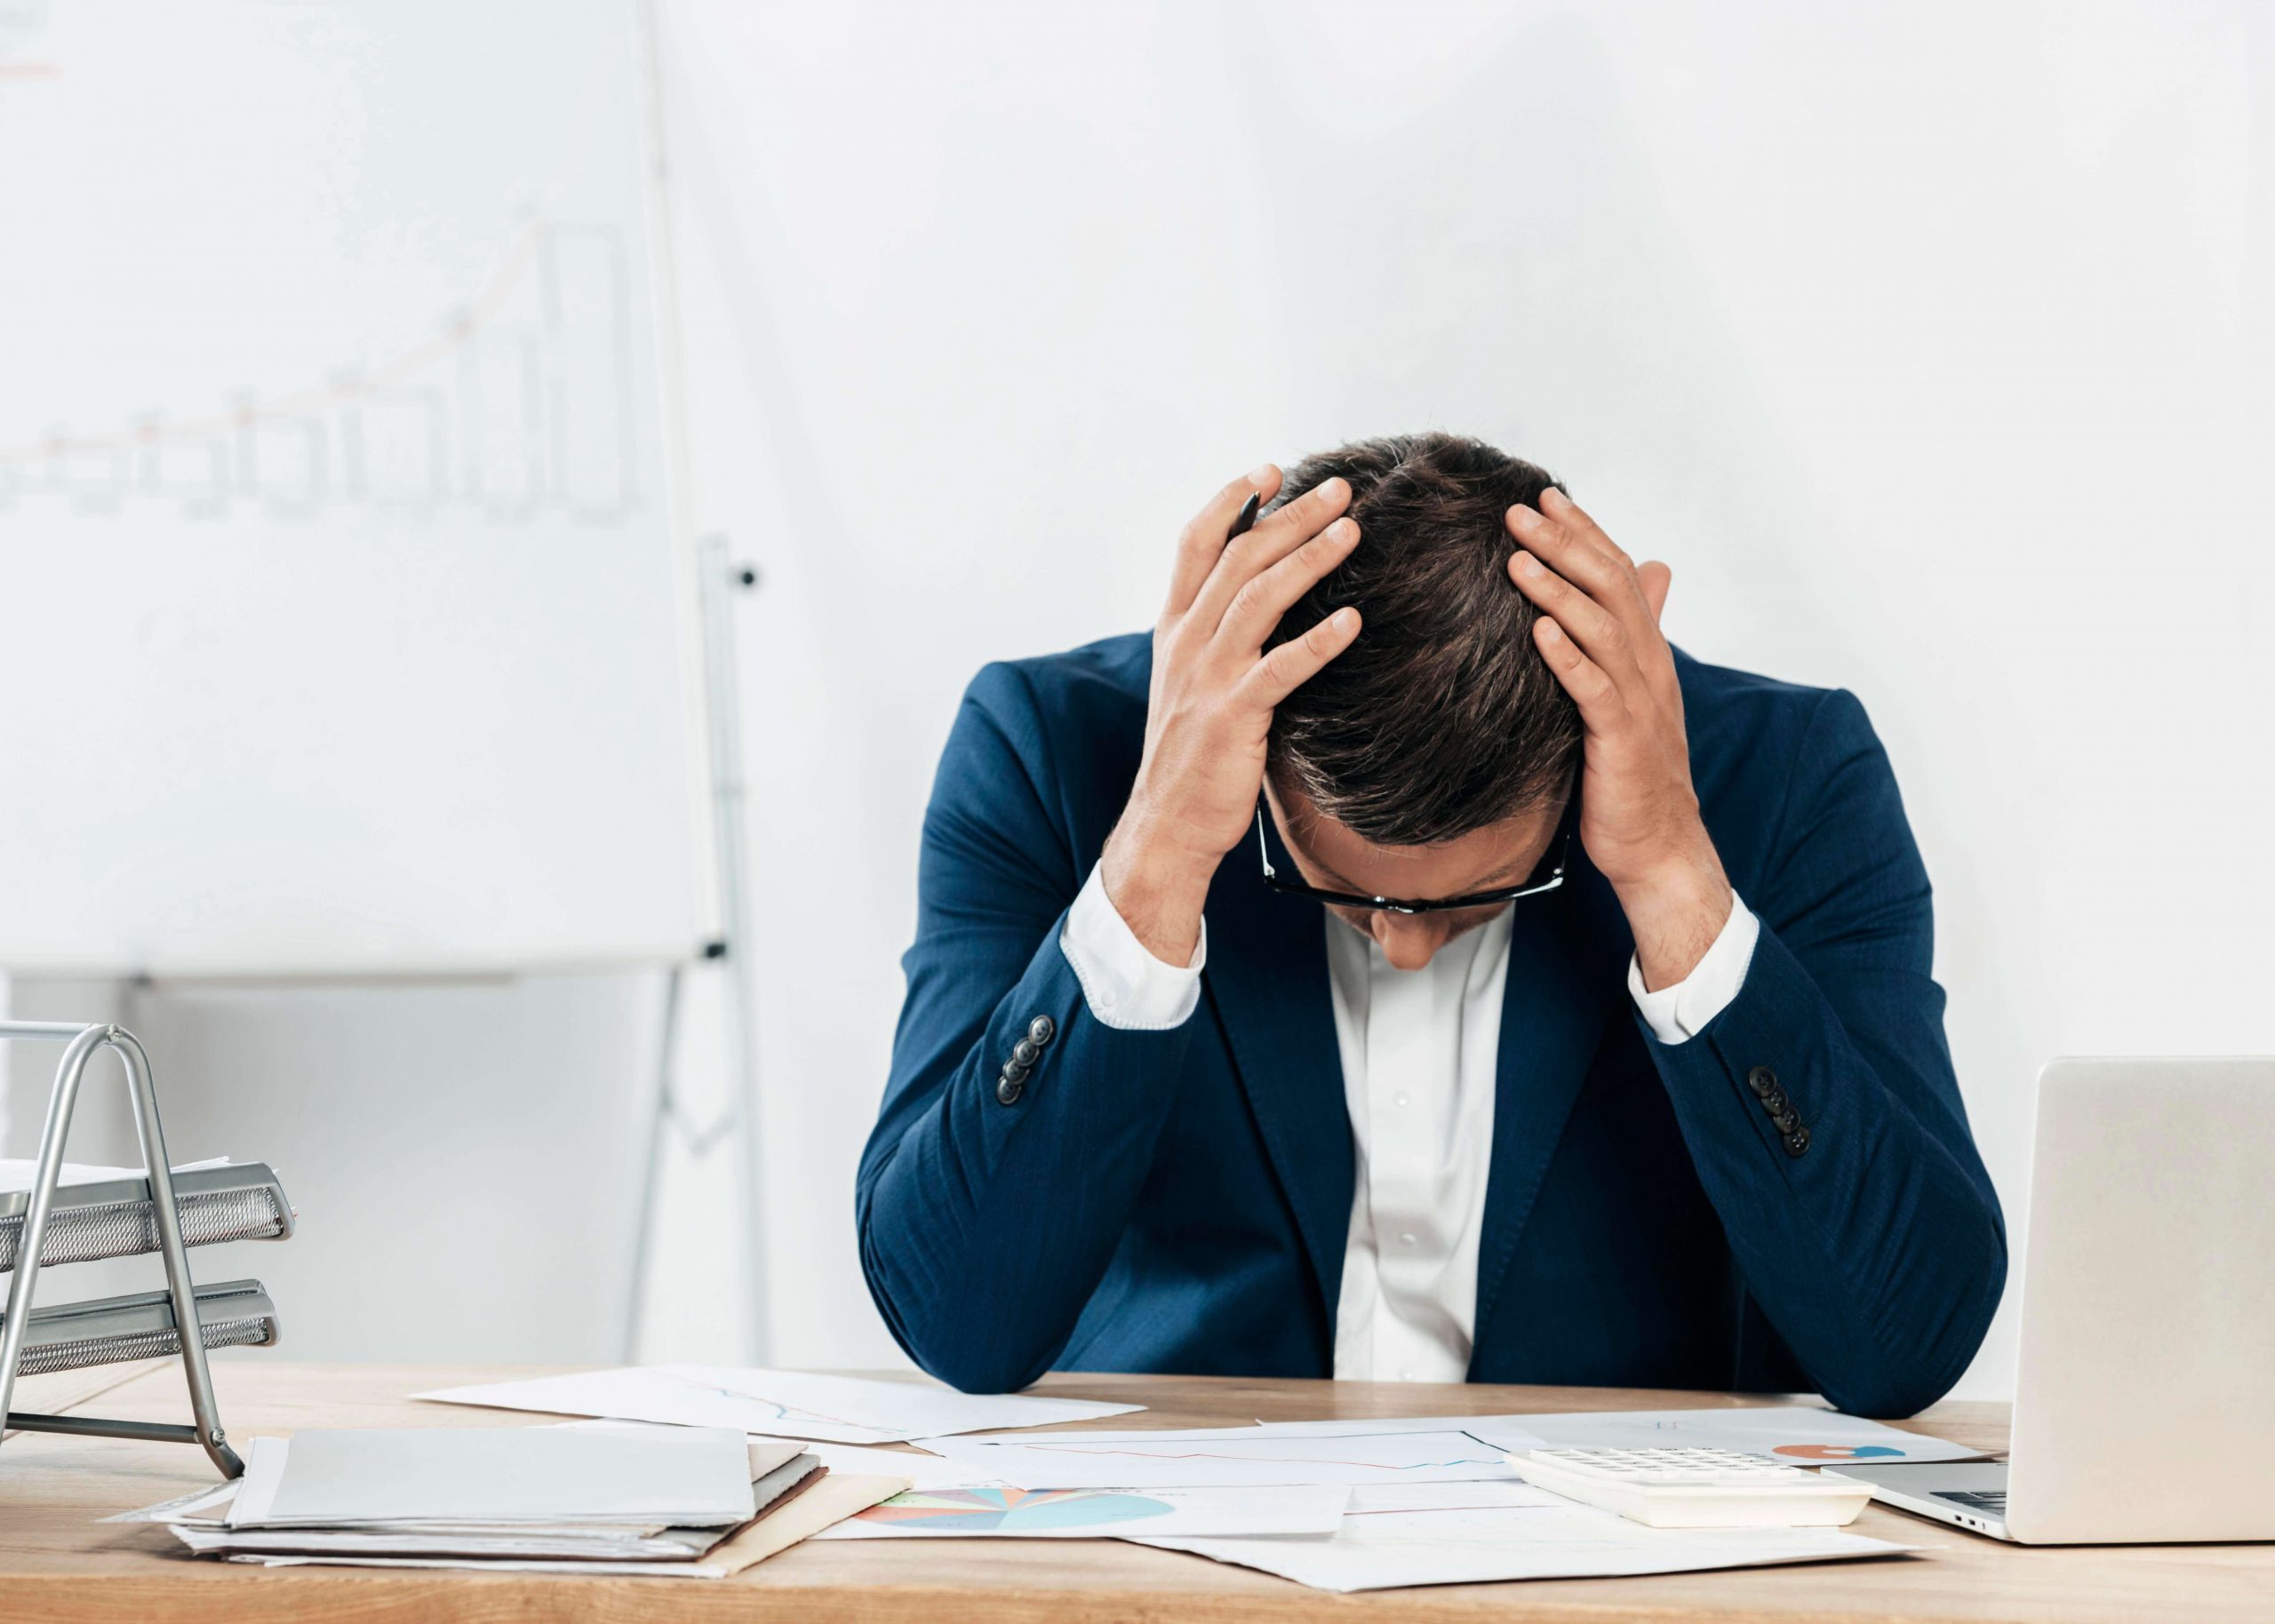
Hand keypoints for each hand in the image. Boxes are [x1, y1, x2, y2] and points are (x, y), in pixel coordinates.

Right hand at [1101, 467, 1364, 962]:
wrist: (1168, 823)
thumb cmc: (1192, 754)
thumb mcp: (1192, 681)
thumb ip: (1218, 636)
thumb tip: (1267, 598)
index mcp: (1174, 627)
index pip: (1196, 543)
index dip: (1230, 499)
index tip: (1269, 469)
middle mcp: (1186, 641)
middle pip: (1239, 557)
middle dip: (1290, 515)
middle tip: (1339, 487)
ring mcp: (1207, 676)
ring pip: (1259, 598)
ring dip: (1309, 558)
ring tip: (1352, 530)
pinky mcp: (1233, 714)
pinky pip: (1281, 667)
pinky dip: (1318, 641)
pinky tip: (1352, 620)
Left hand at [1505, 488, 1730, 990]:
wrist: (1657, 843)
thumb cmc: (1631, 771)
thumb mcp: (1627, 698)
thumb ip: (1623, 645)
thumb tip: (1632, 592)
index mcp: (1648, 652)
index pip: (1619, 573)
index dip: (1584, 533)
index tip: (1545, 497)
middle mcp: (1649, 666)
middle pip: (1610, 587)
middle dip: (1566, 544)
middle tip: (1519, 511)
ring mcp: (1639, 702)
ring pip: (1602, 629)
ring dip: (1558, 590)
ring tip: (1517, 559)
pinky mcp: (1621, 740)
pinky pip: (1594, 690)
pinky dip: (1567, 657)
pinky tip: (1538, 631)